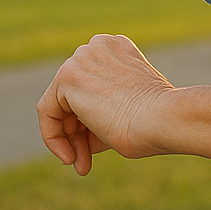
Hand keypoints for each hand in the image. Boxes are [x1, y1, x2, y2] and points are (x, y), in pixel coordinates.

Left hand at [36, 34, 174, 175]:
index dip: (90, 120)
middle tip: (86, 159)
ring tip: (82, 163)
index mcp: (118, 48)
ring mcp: (82, 58)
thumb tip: (79, 133)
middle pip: (73, 96)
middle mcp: (98, 46)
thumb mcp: (131, 108)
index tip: (98, 145)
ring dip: (70, 139)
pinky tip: (70, 157)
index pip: (91, 85)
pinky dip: (53, 137)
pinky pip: (48, 112)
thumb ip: (103, 108)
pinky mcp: (68, 77)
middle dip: (79, 132)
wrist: (162, 119)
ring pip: (60, 106)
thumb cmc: (156, 121)